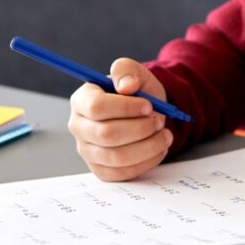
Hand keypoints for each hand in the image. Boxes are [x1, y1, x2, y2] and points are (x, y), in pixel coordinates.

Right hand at [67, 57, 172, 181]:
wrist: (145, 111)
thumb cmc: (136, 92)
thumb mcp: (135, 73)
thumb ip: (127, 71)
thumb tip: (127, 85)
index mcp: (82, 100)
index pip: (96, 107)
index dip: (126, 108)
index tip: (149, 105)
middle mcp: (79, 127)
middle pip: (106, 135)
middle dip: (140, 128)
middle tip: (159, 120)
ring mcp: (88, 151)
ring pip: (116, 157)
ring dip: (147, 146)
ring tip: (165, 135)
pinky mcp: (101, 169)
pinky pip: (123, 173)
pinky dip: (147, 162)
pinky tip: (159, 148)